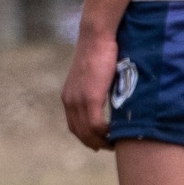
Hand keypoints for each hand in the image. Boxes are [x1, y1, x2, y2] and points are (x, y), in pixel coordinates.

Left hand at [62, 29, 117, 151]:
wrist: (96, 37)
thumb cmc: (99, 53)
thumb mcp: (93, 77)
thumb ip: (94, 91)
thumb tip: (106, 100)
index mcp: (68, 97)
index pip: (74, 125)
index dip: (86, 137)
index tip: (99, 142)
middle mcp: (70, 101)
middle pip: (79, 132)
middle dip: (94, 143)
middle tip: (109, 147)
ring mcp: (79, 100)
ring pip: (88, 131)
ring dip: (101, 141)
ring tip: (114, 144)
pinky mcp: (90, 97)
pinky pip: (96, 124)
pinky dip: (106, 133)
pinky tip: (115, 134)